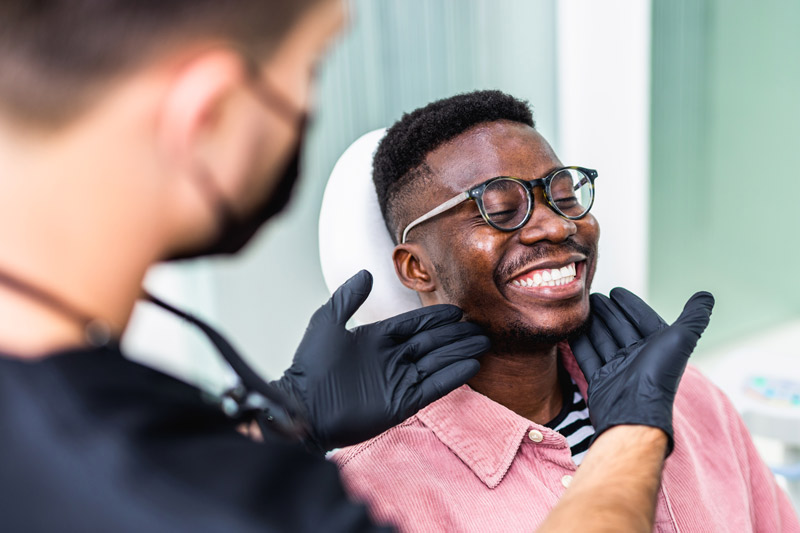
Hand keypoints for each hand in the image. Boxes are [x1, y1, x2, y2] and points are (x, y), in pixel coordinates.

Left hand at [275, 270, 489, 451]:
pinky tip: (472, 366)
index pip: (413, 324)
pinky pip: (433, 387)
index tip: (456, 310)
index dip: (435, 317)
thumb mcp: (327, 322)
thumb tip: (367, 273)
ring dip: (460, 352)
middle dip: (455, 335)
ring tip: (483, 343)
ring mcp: (398, 381)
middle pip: (431, 342)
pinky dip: (453, 376)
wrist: (304, 406)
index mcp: (376, 339)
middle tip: (480, 328)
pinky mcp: (402, 403)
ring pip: (437, 362)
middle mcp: (391, 359)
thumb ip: (347, 298)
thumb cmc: (310, 365)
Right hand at [569, 288, 713, 454]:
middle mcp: (638, 357)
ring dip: (593, 323)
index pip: (642, 318)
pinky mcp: (600, 380)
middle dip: (608, 311)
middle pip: (620, 327)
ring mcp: (618, 369)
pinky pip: (588, 356)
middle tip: (592, 296)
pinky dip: (580, 343)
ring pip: (603, 339)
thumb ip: (694, 317)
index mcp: (657, 347)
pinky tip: (572, 330)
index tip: (616, 291)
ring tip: (582, 308)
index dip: (630, 304)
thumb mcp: (680, 339)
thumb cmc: (658, 376)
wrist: (633, 413)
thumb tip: (706, 296)